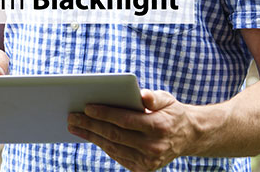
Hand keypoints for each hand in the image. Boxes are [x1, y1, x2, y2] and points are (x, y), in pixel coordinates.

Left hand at [67, 89, 198, 171]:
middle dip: (90, 125)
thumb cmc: (171, 113)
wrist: (187, 137)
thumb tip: (142, 95)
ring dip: (91, 136)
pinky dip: (102, 145)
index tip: (86, 107)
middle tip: (72, 116)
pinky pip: (117, 156)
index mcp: (159, 127)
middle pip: (115, 135)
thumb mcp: (167, 99)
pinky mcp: (143, 169)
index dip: (105, 114)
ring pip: (113, 147)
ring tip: (75, 126)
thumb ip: (154, 97)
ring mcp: (148, 161)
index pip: (126, 121)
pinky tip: (90, 135)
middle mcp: (154, 147)